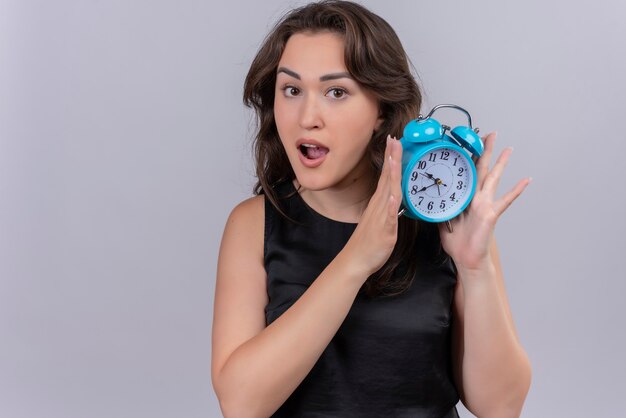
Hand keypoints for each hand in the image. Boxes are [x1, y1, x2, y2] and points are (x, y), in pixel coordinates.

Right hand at [342, 135, 402, 277]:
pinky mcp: (384, 230)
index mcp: (379, 202)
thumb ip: (386, 206)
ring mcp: (381, 217)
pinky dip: (390, 205)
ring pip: (388, 192)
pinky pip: (388, 216)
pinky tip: (393, 195)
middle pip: (387, 178)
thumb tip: (391, 196)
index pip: (386, 176)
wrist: (355, 260)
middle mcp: (379, 206)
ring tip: (394, 158)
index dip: (391, 158)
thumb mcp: (379, 220)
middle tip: (395, 139)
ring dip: (391, 174)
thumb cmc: (368, 242)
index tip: (394, 141)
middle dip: (392, 158)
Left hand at [439, 132, 530, 271]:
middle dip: (485, 151)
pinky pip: (505, 200)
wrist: (466, 259)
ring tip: (508, 149)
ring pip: (493, 179)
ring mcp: (485, 205)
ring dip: (500, 163)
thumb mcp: (441, 221)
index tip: (465, 142)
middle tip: (489, 134)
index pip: (464, 173)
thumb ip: (438, 207)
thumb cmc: (457, 243)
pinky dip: (516, 191)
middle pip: (480, 169)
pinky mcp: (491, 214)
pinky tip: (526, 181)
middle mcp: (476, 198)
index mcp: (464, 197)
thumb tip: (425, 197)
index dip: (465, 158)